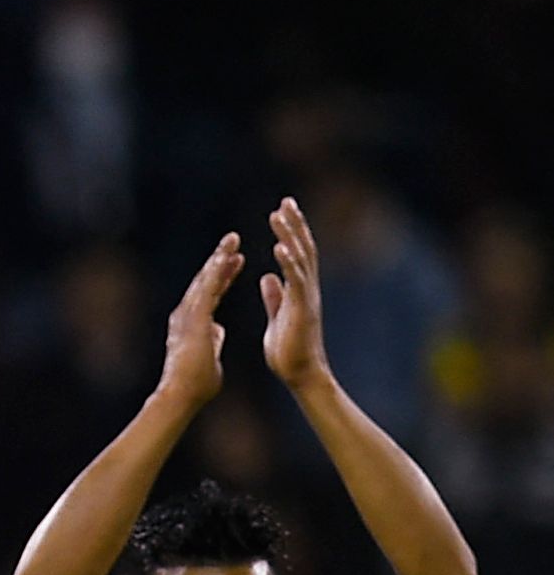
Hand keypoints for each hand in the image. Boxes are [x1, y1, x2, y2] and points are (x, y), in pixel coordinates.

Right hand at [162, 232, 244, 405]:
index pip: (210, 294)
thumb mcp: (209, 355)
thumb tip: (218, 330)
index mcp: (192, 324)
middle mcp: (185, 315)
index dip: (223, 276)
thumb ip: (213, 340)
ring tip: (232, 239)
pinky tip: (227, 257)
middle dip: (219, 259)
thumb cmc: (195, 384)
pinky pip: (207, 289)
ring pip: (205, 280)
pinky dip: (218, 272)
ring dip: (219, 258)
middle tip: (233, 239)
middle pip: (205, 281)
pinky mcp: (194, 318)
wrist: (182, 395)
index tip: (235, 261)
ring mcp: (187, 315)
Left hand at [262, 196, 331, 391]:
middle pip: (303, 248)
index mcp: (298, 290)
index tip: (282, 210)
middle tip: (285, 201)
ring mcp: (306, 296)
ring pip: (300, 258)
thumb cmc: (289, 349)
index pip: (296, 253)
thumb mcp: (278, 316)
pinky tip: (280, 246)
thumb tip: (267, 278)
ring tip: (280, 214)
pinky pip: (296, 280)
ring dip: (290, 235)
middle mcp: (306, 288)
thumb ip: (274, 296)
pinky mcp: (301, 308)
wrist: (300, 373)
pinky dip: (288, 262)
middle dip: (294, 224)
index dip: (290, 231)